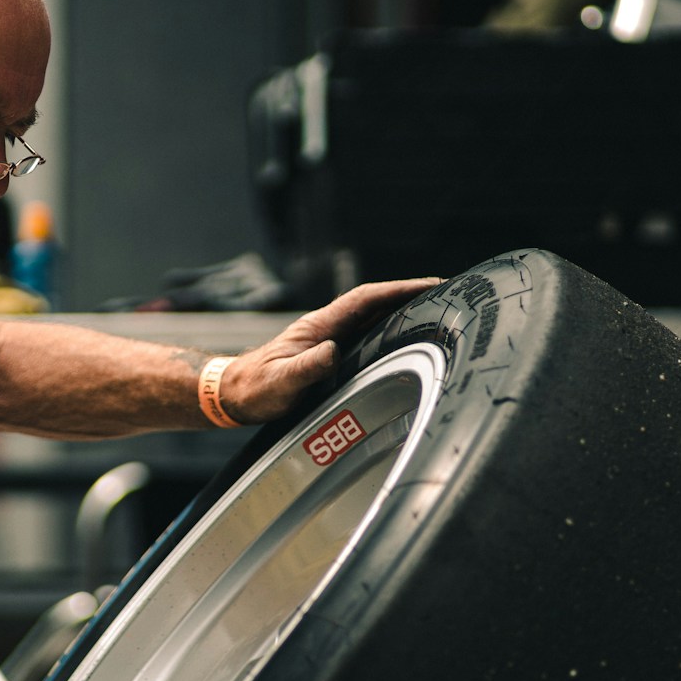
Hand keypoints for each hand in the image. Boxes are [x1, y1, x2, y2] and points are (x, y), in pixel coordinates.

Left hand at [219, 277, 441, 423]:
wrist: (235, 394)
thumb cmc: (255, 389)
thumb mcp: (281, 382)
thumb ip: (306, 367)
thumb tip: (332, 352)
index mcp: (320, 327)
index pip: (366, 299)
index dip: (399, 290)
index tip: (430, 285)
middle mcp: (327, 328)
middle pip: (375, 303)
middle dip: (409, 295)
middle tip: (446, 293)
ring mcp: (329, 338)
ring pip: (372, 317)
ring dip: (402, 311)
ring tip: (435, 311)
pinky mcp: (329, 352)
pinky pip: (366, 334)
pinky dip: (389, 330)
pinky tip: (405, 338)